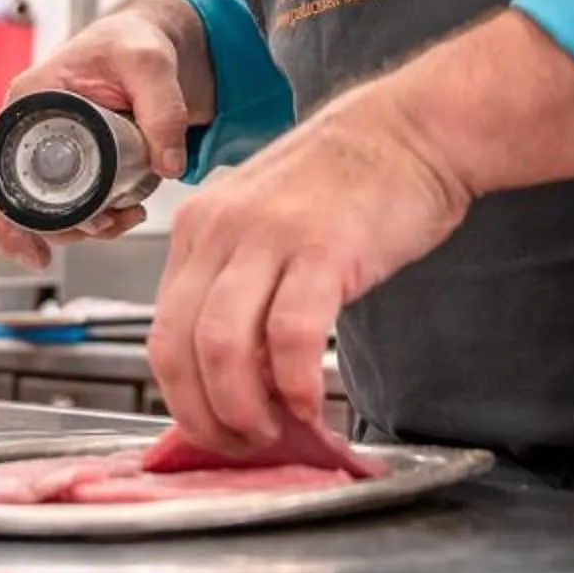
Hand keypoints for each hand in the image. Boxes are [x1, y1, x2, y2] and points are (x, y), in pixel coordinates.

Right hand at [0, 0, 211, 269]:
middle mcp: (30, 128)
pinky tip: (126, 213)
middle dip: (60, 230)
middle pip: (20, 203)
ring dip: (85, 227)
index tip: (31, 250)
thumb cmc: (135, 40)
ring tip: (125, 219)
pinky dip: (98, 218)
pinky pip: (74, 202)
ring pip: (49, 209)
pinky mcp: (75, 159)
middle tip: (104, 231)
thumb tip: (167, 166)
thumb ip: (164, 108)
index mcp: (29, 102)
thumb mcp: (151, 63)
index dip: (0, 219)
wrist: (149, 39)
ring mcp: (50, 147)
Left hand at [147, 85, 469, 451]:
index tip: (214, 427)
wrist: (413, 129)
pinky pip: (290, 335)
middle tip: (243, 443)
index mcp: (200, 226)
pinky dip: (296, 384)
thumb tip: (236, 375)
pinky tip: (313, 402)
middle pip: (179, 347)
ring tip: (276, 428)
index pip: (160, 332)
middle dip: (206, 416)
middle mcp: (221, 228)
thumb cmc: (349, 181)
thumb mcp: (267, 221)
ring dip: (243, 409)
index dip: (182, 397)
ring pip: (221, 347)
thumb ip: (241, 283)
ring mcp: (269, 236)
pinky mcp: (323, 247)